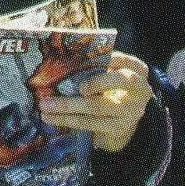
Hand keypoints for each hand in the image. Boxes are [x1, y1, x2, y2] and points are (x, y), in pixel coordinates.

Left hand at [38, 52, 152, 151]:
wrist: (124, 117)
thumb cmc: (111, 86)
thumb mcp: (111, 72)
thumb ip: (97, 64)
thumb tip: (68, 57)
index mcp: (138, 70)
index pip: (126, 60)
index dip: (110, 59)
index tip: (89, 59)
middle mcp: (139, 90)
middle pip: (118, 82)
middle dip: (93, 82)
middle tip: (68, 85)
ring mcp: (130, 112)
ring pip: (97, 107)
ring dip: (67, 107)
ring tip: (45, 106)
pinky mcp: (117, 128)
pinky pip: (89, 123)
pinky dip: (68, 120)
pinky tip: (51, 118)